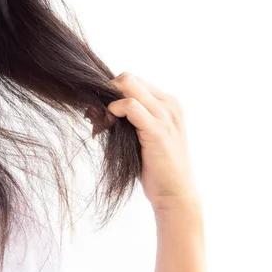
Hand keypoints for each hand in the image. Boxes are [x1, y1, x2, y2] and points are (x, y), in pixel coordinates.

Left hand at [106, 72, 199, 211]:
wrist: (176, 193)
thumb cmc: (156, 167)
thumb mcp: (144, 135)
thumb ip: (131, 118)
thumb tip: (98, 107)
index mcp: (168, 103)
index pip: (133, 80)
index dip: (112, 92)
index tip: (100, 111)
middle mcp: (169, 104)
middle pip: (128, 78)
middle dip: (107, 92)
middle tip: (95, 114)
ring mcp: (166, 115)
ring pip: (128, 85)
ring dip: (107, 102)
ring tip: (100, 123)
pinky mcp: (157, 130)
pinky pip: (130, 105)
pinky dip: (113, 110)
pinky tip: (107, 125)